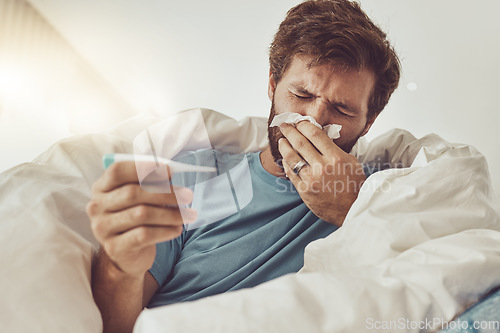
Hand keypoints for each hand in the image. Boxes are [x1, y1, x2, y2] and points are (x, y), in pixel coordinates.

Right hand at [86, 161, 196, 276]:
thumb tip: (168, 173)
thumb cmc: (136, 216)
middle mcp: (97, 206)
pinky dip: (165, 230)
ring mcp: (102, 228)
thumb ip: (150, 183)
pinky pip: (144, 235)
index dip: (142, 168)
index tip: (169, 171)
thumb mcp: (141, 197)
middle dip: (165, 193)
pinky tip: (177, 229)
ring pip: (141, 215)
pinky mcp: (114, 247)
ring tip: (188, 214)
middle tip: (188, 196)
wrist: (128, 252)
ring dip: (170, 213)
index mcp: (101, 187)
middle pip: (132, 193)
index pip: (117, 171)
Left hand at [278, 122, 365, 225]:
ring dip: (284, 146)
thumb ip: (335, 150)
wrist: (352, 210)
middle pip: (300, 143)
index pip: (315, 134)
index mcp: (336, 158)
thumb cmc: (354, 185)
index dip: (304, 125)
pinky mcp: (304, 190)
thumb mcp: (351, 162)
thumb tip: (320, 137)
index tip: (299, 122)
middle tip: (285, 125)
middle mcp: (322, 167)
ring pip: (291, 157)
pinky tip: (286, 158)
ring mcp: (311, 179)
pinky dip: (287, 163)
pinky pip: (291, 172)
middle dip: (290, 131)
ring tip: (282, 140)